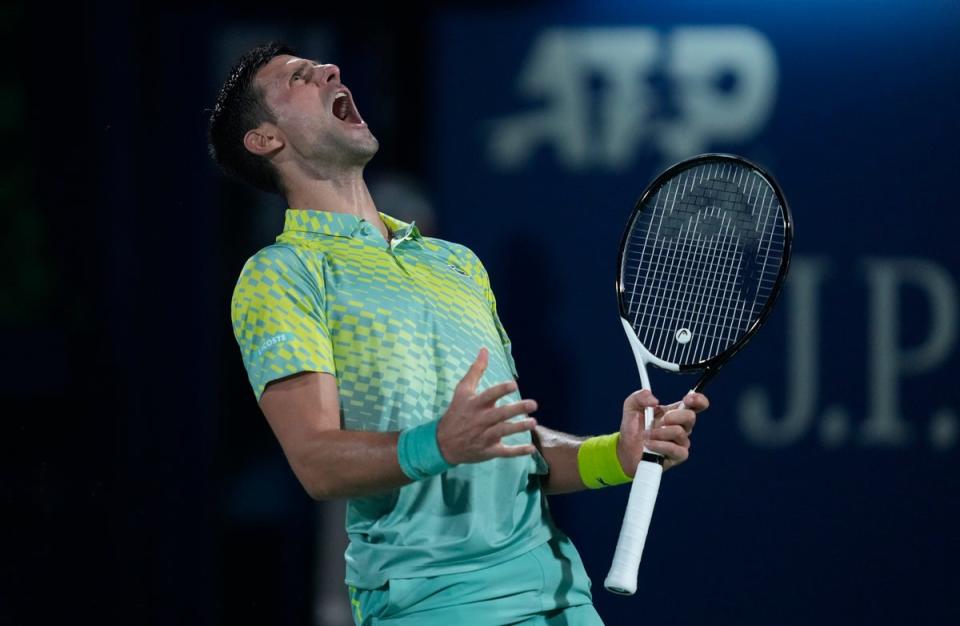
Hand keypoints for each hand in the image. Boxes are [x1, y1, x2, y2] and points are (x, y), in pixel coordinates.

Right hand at [436, 347, 538, 464]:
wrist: (443, 443)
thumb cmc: (456, 412)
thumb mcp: (462, 390)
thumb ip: (476, 370)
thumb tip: (484, 350)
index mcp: (475, 404)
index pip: (489, 395)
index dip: (501, 390)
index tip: (514, 384)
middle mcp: (480, 420)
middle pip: (500, 414)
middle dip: (517, 409)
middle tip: (533, 404)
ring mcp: (484, 436)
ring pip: (504, 431)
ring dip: (519, 428)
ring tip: (533, 422)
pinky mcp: (488, 451)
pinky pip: (504, 452)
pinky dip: (518, 452)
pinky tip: (531, 448)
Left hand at [617, 390, 709, 472]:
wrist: (626, 450)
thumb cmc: (633, 428)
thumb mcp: (631, 407)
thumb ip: (640, 397)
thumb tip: (654, 400)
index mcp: (674, 412)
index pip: (696, 404)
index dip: (698, 400)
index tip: (688, 399)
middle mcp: (681, 426)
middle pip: (690, 416)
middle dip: (674, 416)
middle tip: (660, 421)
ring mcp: (681, 442)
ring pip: (679, 432)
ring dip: (659, 433)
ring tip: (646, 435)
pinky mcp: (678, 456)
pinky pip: (674, 449)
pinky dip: (659, 445)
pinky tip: (649, 445)